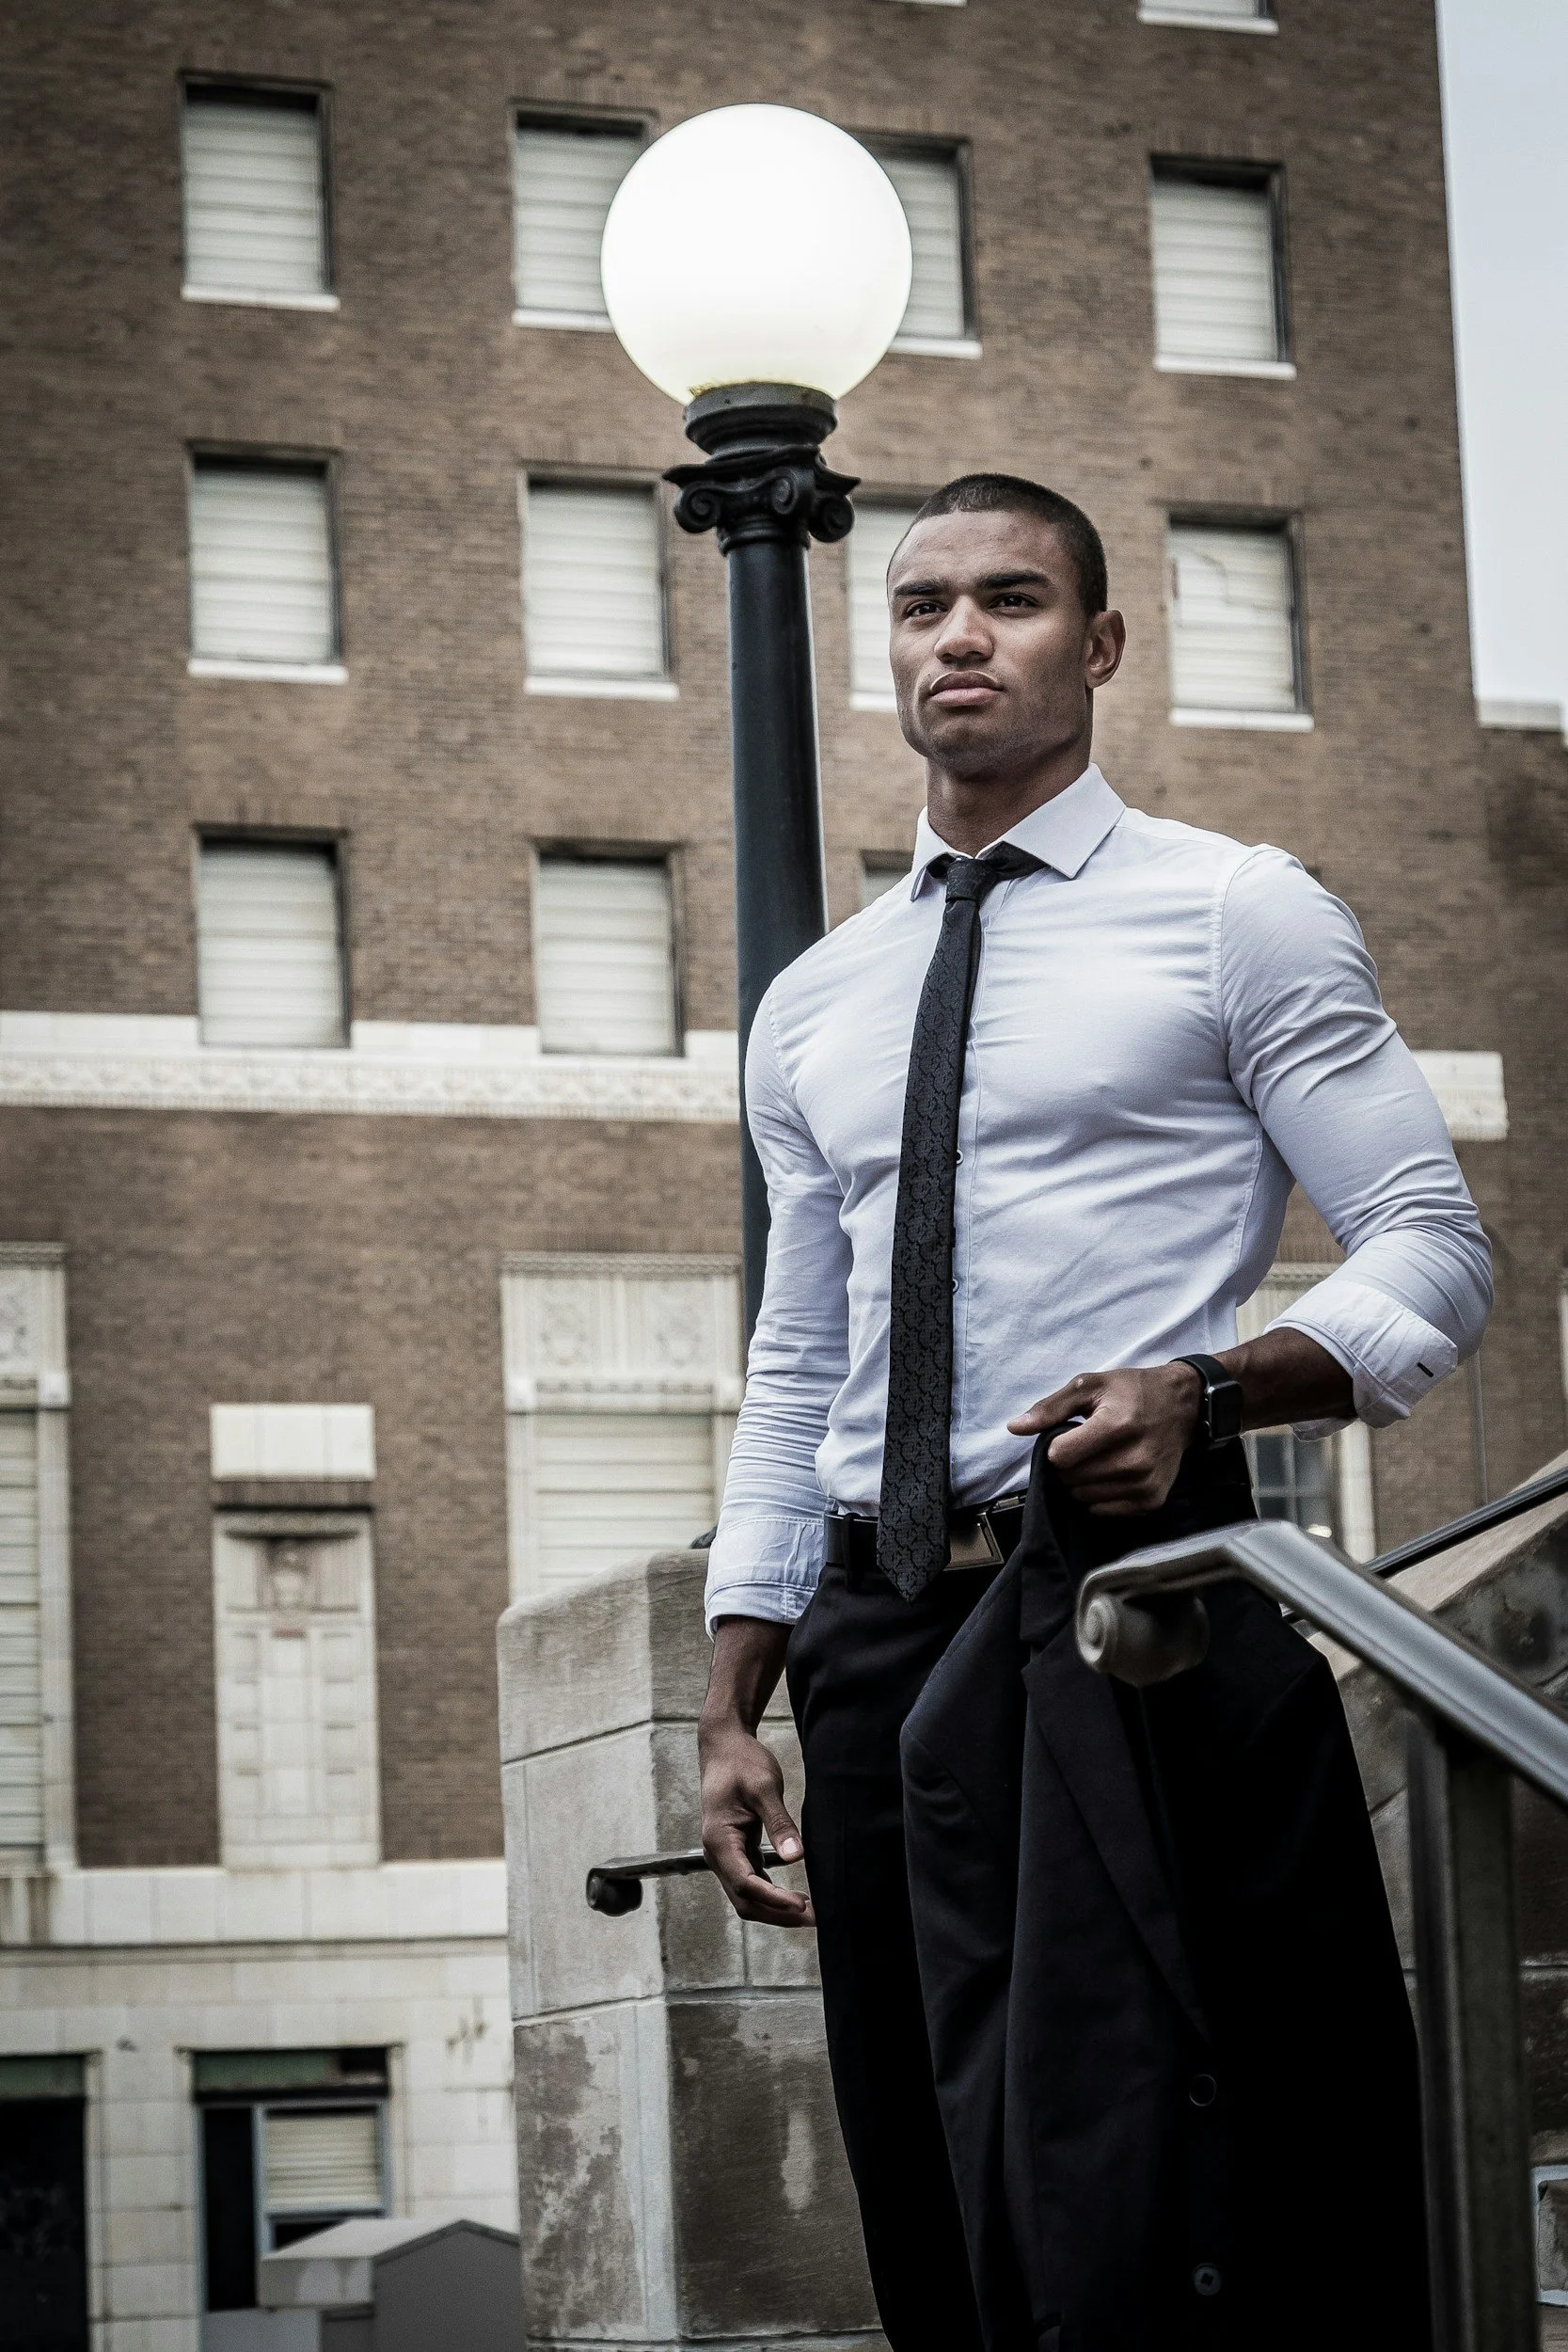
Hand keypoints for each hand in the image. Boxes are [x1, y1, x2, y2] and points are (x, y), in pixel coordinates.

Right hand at [698, 1617, 814, 1927]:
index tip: (803, 1905)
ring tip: (812, 1914)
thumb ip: (778, 1822)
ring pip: (748, 1897)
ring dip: (777, 1909)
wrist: (724, 1746)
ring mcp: (726, 1855)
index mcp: (719, 1841)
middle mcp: (718, 1855)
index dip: (775, 1899)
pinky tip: (796, 1898)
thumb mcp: (763, 1788)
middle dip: (779, 1914)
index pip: (745, 1883)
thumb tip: (796, 1856)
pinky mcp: (737, 1851)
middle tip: (816, 1919)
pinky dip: (773, 1895)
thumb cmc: (741, 1762)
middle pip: (746, 1901)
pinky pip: (753, 1883)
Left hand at [1008, 1363, 1201, 1514]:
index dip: (1057, 1446)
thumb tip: (1014, 1427)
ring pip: (1083, 1497)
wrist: (1183, 1406)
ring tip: (1101, 1457)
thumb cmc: (1132, 1392)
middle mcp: (1134, 1459)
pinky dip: (1098, 1495)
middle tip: (1087, 1445)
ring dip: (1082, 1480)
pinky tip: (1112, 1473)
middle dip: (1068, 1463)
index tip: (1072, 1434)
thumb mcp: (1090, 1386)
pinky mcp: (1152, 1500)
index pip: (1060, 1457)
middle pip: (1070, 1479)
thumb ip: (1050, 1408)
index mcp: (1117, 1425)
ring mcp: (1145, 1483)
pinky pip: (1102, 1510)